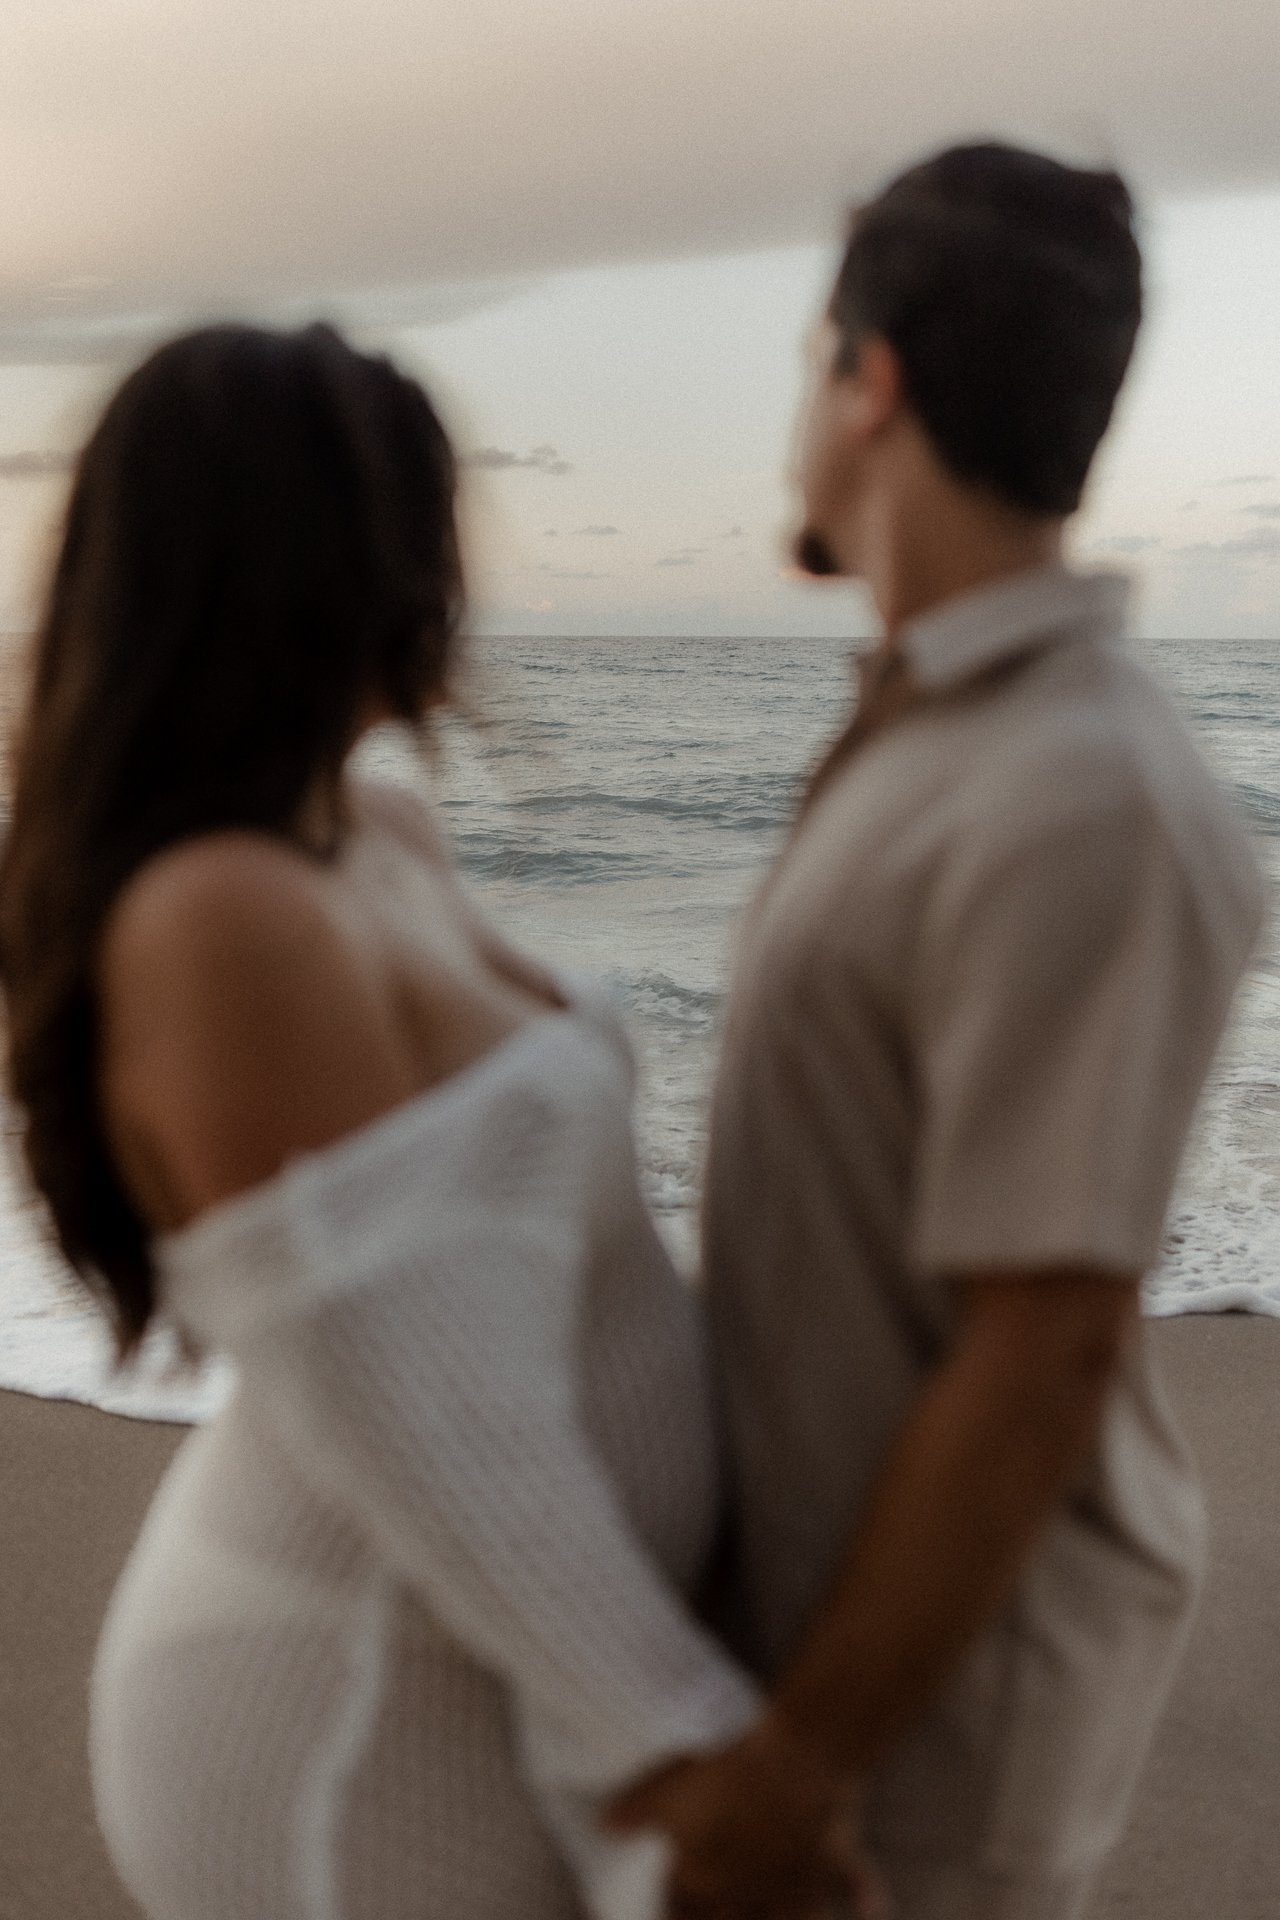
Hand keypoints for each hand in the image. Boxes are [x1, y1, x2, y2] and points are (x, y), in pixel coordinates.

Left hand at [606, 1715, 888, 1919]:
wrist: (797, 1759)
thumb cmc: (730, 1773)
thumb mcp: (669, 1787)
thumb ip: (636, 1811)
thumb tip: (606, 1826)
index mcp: (705, 1882)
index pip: (679, 1911)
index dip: (670, 1912)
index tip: (667, 1910)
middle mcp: (749, 1895)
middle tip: (711, 1913)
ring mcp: (795, 1884)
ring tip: (773, 1914)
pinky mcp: (834, 1860)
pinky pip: (855, 1883)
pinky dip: (866, 1896)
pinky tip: (872, 1909)